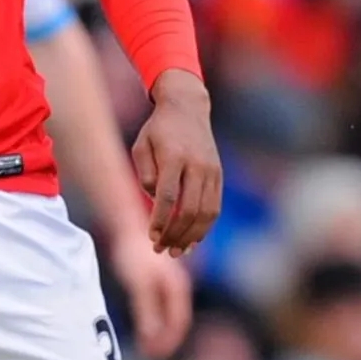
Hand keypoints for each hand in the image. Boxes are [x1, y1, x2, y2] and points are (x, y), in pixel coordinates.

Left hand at [108, 234, 193, 358]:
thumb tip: (151, 338)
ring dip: (161, 330)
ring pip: (170, 313)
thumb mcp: (139, 285)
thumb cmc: (134, 254)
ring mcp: (170, 282)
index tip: (154, 355)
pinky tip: (142, 323)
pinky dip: (156, 318)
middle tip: (149, 354)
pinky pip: (162, 305)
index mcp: (177, 289)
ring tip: (145, 343)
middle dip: (165, 340)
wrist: (127, 226)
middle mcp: (178, 286)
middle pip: (177, 320)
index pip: (179, 323)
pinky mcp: (160, 279)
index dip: (168, 341)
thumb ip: (146, 310)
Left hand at [132, 71, 221, 257]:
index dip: (160, 220)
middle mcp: (196, 165)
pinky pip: (214, 207)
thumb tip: (154, 203)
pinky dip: (204, 227)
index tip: (151, 237)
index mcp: (174, 156)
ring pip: (206, 213)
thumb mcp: (141, 145)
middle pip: (189, 209)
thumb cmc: (158, 130)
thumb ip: (145, 174)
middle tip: (161, 250)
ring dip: (191, 237)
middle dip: (174, 234)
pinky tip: (193, 240)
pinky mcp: (219, 176)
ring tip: (176, 251)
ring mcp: (211, 171)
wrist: (187, 108)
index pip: (168, 196)